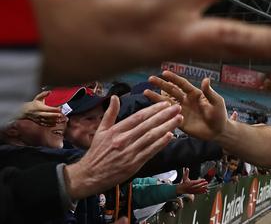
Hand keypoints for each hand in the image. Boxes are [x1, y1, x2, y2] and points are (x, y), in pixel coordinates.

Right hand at [20, 91, 65, 125]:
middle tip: (60, 115)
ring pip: (47, 121)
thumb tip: (49, 91)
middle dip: (54, 115)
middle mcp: (39, 114)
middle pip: (47, 115)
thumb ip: (44, 94)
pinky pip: (45, 124)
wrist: (25, 111)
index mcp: (40, 107)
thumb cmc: (34, 104)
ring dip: (53, 121)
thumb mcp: (38, 98)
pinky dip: (50, 125)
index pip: (48, 108)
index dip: (54, 108)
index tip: (60, 108)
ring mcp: (39, 119)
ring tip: (60, 120)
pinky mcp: (39, 122)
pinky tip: (55, 124)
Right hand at [63, 96, 182, 199]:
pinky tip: (170, 136)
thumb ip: (110, 113)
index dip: (153, 109)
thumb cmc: (96, 153)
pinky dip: (160, 143)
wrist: (89, 176)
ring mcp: (129, 152)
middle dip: (164, 115)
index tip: (165, 104)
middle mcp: (123, 140)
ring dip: (166, 127)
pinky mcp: (133, 164)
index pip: (138, 117)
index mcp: (116, 130)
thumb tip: (114, 97)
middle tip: (178, 108)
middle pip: (147, 125)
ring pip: (151, 137)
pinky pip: (150, 151)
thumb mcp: (100, 130)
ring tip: (178, 119)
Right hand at [145, 71, 229, 140]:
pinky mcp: (179, 121)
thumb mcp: (216, 102)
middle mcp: (186, 100)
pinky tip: (151, 109)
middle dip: (161, 84)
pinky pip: (168, 115)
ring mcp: (181, 110)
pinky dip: (160, 112)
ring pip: (167, 102)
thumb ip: (209, 92)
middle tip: (150, 79)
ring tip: (145, 92)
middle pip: (172, 90)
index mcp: (195, 94)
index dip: (174, 78)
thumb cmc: (219, 115)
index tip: (164, 72)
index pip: (182, 84)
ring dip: (157, 97)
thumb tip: (206, 79)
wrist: (218, 131)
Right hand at [175, 167, 208, 194]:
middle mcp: (191, 187)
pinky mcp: (193, 192)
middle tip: (207, 182)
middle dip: (203, 184)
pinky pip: (198, 192)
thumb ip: (186, 173)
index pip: (195, 182)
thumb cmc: (184, 182)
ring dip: (203, 188)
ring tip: (207, 187)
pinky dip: (202, 192)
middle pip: (198, 186)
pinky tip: (205, 191)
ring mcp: (192, 190)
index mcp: (189, 183)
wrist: (182, 189)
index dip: (200, 181)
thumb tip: (187, 168)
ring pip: (198, 190)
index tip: (204, 179)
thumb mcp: (184, 178)